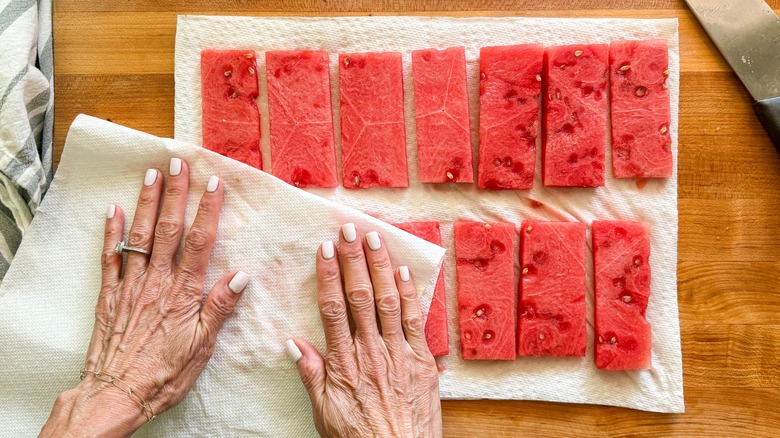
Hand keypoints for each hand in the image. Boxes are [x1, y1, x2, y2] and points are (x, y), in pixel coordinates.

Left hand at [40, 158, 247, 436]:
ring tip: (151, 174)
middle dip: (174, 193)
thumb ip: (220, 308)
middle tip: (178, 162)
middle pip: (167, 229)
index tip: (214, 184)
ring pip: (139, 236)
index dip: (208, 211)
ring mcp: (131, 285)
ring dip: (146, 202)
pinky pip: (110, 257)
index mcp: (183, 293)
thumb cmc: (164, 374)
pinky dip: (111, 232)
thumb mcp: (202, 347)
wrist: (116, 393)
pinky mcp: (110, 295)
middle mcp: (156, 282)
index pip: (199, 243)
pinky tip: (114, 211)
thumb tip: (241, 275)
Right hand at [290, 223, 441, 436]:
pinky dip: (410, 295)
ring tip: (375, 239)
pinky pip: (415, 322)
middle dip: (354, 260)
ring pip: (389, 302)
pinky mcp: (422, 361)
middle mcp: (371, 351)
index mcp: (344, 362)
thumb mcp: (323, 412)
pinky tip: (404, 272)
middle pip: (361, 297)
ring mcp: (398, 354)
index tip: (324, 249)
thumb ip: (310, 374)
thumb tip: (292, 343)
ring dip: (381, 268)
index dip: (328, 276)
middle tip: (350, 230)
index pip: (333, 309)